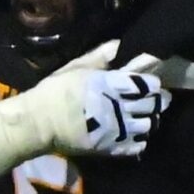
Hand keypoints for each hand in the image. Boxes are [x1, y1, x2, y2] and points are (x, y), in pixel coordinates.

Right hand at [0, 42, 168, 170]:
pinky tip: (133, 135)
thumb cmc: (54, 91)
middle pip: (152, 104)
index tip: (149, 83)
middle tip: (153, 99)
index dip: (152, 84)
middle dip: (156, 101)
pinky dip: (139, 140)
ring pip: (148, 125)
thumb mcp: (76, 67)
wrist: (37, 123)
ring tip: (142, 118)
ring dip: (148, 120)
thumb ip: (100, 56)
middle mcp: (118, 107)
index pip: (147, 84)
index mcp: (112, 85)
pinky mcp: (109, 148)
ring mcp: (116, 130)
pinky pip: (136, 146)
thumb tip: (120, 45)